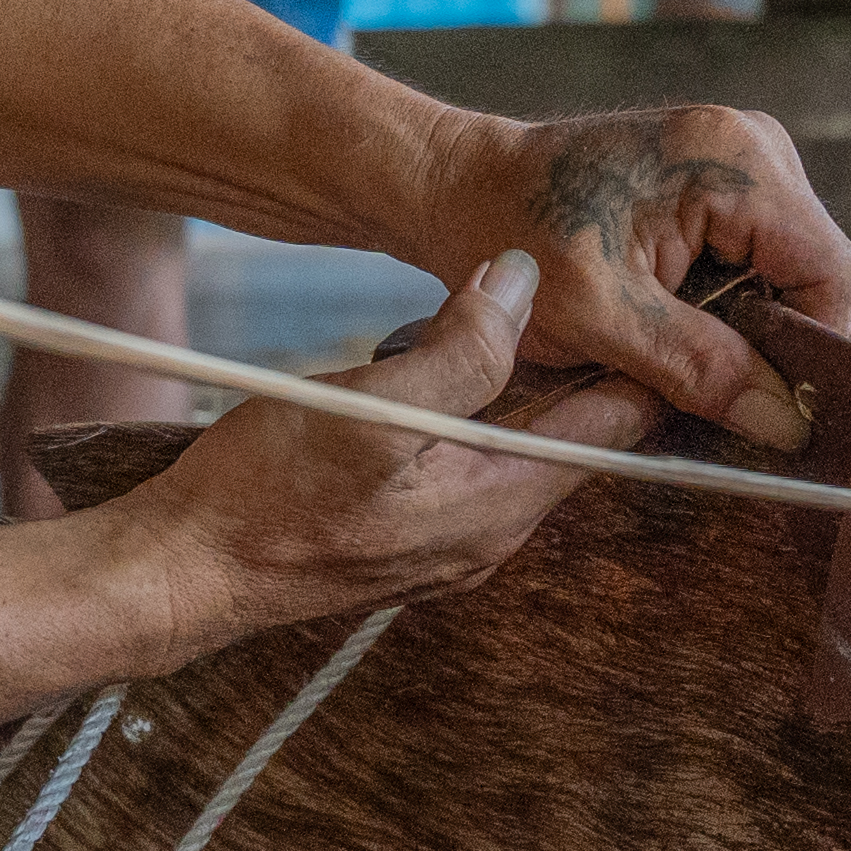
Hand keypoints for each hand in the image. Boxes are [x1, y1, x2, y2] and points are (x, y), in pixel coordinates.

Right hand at [109, 248, 635, 639]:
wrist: (185, 572)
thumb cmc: (265, 494)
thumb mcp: (369, 408)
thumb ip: (461, 350)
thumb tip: (524, 282)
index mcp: (502, 502)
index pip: (614, 423)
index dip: (645, 356)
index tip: (665, 292)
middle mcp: (492, 533)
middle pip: (575, 436)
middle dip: (588, 361)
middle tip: (597, 279)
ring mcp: (452, 542)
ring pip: (521, 448)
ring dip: (526, 383)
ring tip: (523, 308)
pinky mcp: (411, 537)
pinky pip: (474, 466)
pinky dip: (480, 413)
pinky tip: (446, 369)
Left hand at [433, 106, 850, 456]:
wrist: (465, 187)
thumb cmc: (513, 236)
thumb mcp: (602, 318)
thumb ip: (701, 368)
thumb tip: (788, 424)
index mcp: (736, 161)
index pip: (833, 274)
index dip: (808, 350)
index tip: (758, 402)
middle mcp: (757, 147)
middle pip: (824, 275)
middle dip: (777, 339)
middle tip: (705, 380)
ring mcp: (746, 161)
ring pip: (798, 275)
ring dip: (751, 326)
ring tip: (679, 344)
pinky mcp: (728, 183)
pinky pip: (766, 262)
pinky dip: (734, 304)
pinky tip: (679, 319)